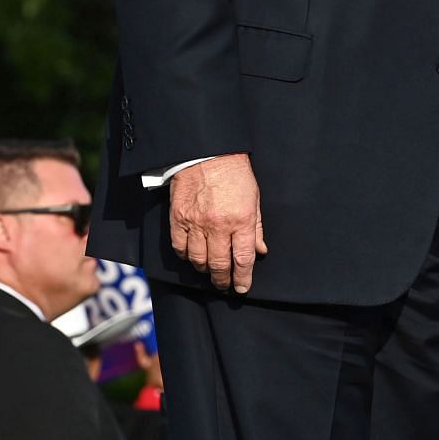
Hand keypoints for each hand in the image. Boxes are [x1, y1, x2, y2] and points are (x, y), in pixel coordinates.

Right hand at [168, 153, 266, 293]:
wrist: (208, 152)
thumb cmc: (235, 173)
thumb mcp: (254, 198)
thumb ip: (256, 227)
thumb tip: (260, 250)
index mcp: (241, 220)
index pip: (242, 259)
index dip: (242, 278)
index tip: (241, 287)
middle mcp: (218, 226)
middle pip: (219, 265)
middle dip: (223, 279)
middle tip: (224, 284)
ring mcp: (196, 223)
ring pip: (198, 260)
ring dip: (204, 270)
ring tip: (210, 271)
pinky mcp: (178, 218)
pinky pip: (180, 247)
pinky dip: (186, 256)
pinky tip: (192, 256)